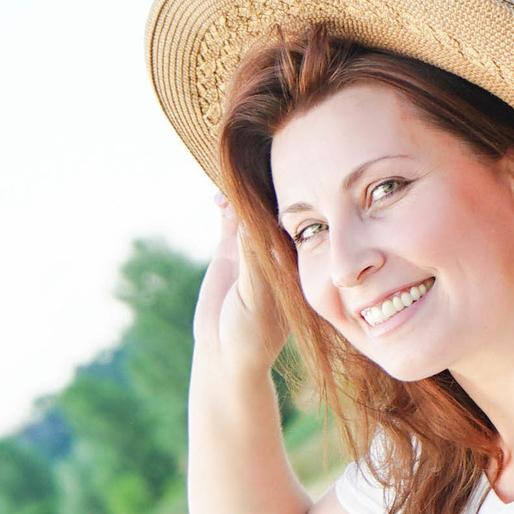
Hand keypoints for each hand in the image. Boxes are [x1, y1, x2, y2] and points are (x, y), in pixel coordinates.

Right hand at [193, 192, 291, 381]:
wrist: (225, 354)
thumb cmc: (251, 334)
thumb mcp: (255, 297)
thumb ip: (252, 261)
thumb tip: (250, 224)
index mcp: (294, 262)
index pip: (295, 222)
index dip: (292, 198)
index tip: (290, 173)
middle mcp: (276, 252)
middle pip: (274, 210)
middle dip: (267, 187)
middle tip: (259, 160)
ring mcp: (253, 250)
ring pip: (251, 211)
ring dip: (243, 193)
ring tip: (234, 175)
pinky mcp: (229, 252)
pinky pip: (229, 221)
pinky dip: (224, 205)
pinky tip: (217, 196)